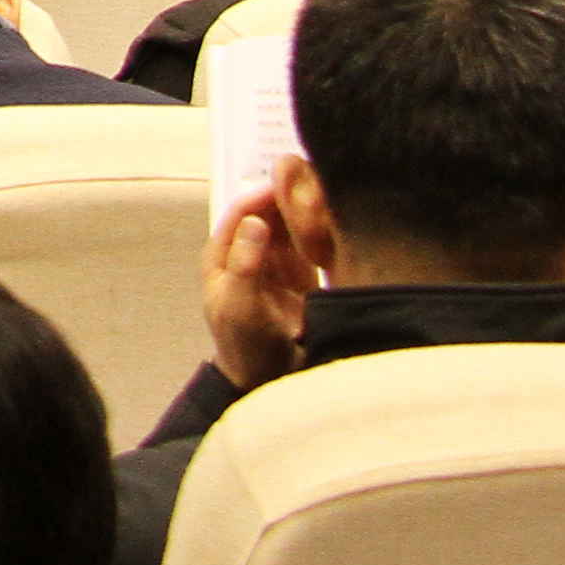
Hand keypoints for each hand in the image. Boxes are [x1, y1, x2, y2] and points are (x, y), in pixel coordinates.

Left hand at [199, 182, 323, 388]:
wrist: (266, 380)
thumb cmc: (243, 346)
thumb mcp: (241, 307)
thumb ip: (245, 265)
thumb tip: (254, 222)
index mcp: (223, 253)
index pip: (242, 211)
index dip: (263, 195)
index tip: (291, 184)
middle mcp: (248, 250)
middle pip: (269, 212)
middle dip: (291, 198)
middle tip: (321, 189)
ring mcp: (275, 261)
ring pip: (292, 224)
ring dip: (309, 212)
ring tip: (335, 201)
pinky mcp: (301, 273)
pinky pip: (309, 242)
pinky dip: (322, 232)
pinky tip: (342, 226)